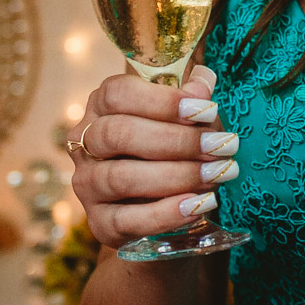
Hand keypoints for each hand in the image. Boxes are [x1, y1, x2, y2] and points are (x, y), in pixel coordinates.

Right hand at [66, 65, 238, 250]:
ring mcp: (87, 185)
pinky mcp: (99, 223)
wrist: (165, 206)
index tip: (206, 110)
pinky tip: (200, 205)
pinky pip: (127, 220)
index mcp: (102, 107)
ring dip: (177, 176)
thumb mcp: (186, 119)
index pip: (117, 94)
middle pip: (119, 134)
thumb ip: (193, 99)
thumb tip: (203, 82)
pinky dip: (166, 213)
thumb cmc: (174, 148)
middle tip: (219, 146)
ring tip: (218, 174)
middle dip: (176, 141)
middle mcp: (85, 143)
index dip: (162, 100)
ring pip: (122, 178)